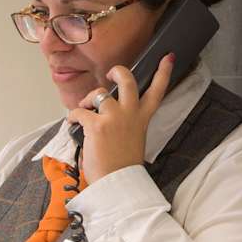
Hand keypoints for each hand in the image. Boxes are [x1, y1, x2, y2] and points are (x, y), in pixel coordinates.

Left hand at [66, 55, 173, 184]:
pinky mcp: (97, 125)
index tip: (168, 57)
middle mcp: (130, 115)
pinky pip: (79, 112)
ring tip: (84, 110)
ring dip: (88, 99)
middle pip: (128, 81)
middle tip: (112, 74)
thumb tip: (107, 113)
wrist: (117, 184)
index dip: (164, 72)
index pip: (158, 91)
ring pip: (99, 93)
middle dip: (119, 72)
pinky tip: (73, 124)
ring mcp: (114, 118)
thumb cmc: (122, 165)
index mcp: (142, 119)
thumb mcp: (133, 140)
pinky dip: (73, 117)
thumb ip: (126, 122)